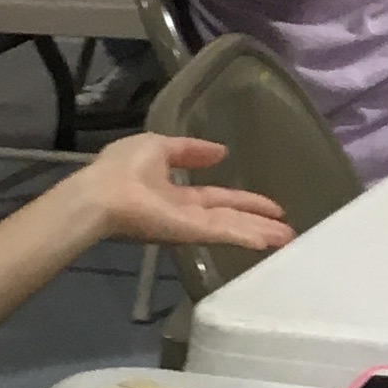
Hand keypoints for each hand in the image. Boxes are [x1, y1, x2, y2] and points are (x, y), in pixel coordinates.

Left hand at [73, 131, 291, 258]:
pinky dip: (246, 236)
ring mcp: (188, 223)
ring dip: (260, 233)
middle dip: (258, 221)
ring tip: (288, 239)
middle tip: (287, 229)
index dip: (242, 200)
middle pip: (229, 216)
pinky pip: (222, 233)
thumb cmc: (121, 168)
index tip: (268, 204)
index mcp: (175, 191)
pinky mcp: (188, 231)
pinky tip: (269, 241)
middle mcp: (185, 211)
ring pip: (231, 228)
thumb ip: (190, 150)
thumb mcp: (158, 146)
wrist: (99, 195)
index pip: (216, 197)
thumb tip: (220, 151)